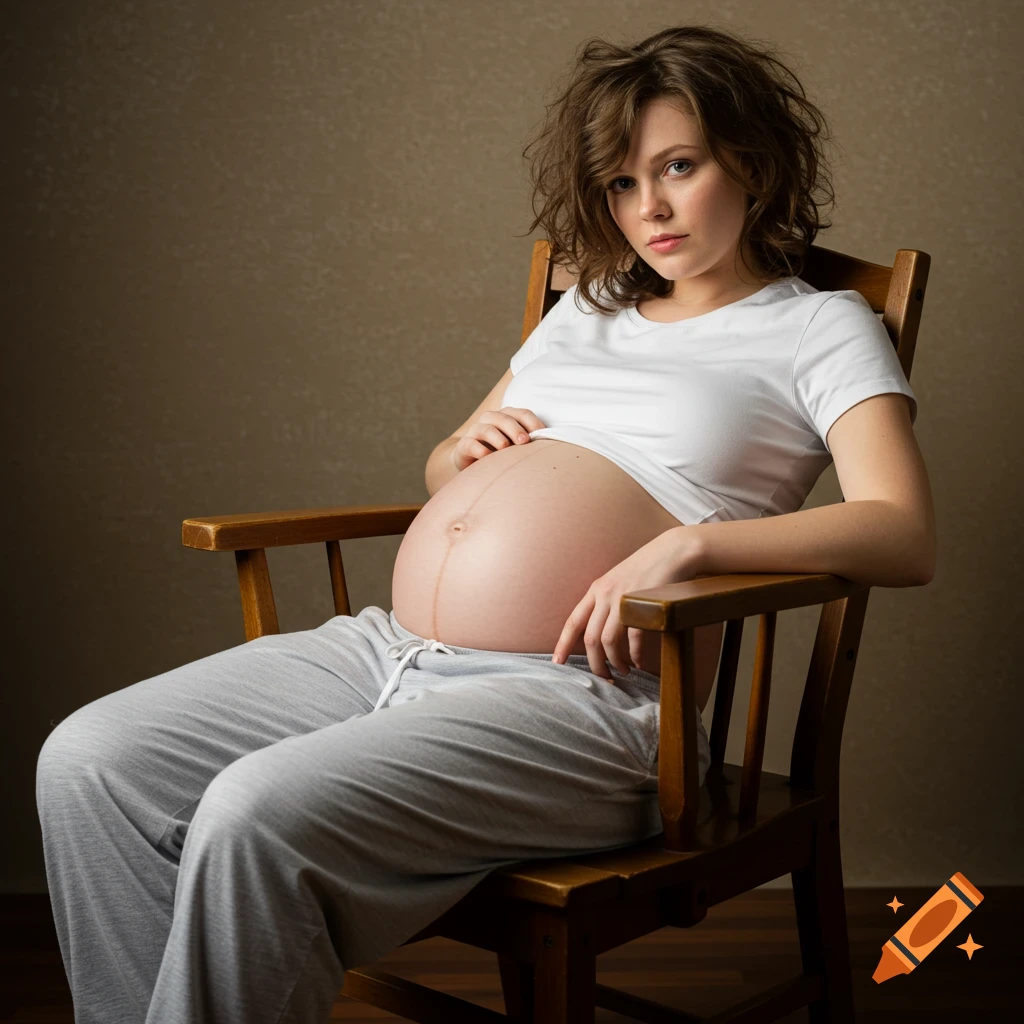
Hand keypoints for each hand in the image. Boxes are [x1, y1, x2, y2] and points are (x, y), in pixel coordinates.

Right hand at [452, 407, 546, 471]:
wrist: (475, 466)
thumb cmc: (503, 455)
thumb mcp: (518, 447)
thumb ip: (530, 443)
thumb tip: (551, 445)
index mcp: (507, 416)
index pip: (521, 413)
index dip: (532, 422)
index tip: (542, 435)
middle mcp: (490, 420)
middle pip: (504, 418)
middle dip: (515, 428)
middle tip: (524, 441)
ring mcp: (476, 431)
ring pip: (486, 428)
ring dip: (498, 438)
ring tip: (506, 448)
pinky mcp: (464, 446)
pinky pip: (470, 444)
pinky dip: (479, 449)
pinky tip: (487, 457)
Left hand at [551, 527, 702, 678]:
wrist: (673, 551)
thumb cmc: (647, 569)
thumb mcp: (618, 581)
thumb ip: (606, 602)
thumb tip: (600, 633)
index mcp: (596, 589)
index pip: (573, 621)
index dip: (562, 644)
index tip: (557, 663)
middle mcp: (605, 595)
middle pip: (590, 639)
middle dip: (595, 664)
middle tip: (603, 678)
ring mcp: (624, 600)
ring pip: (608, 641)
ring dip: (614, 662)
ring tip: (622, 671)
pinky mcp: (643, 605)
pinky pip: (634, 638)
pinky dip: (634, 654)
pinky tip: (638, 662)